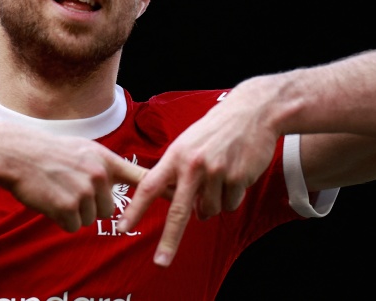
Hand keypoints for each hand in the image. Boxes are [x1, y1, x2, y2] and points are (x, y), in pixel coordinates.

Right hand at [0, 127, 147, 231]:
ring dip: (74, 212)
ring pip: (90, 219)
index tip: (179, 196)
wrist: (17, 154)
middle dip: (91, 205)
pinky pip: (73, 227)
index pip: (140, 177)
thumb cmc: (48, 152)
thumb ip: (102, 165)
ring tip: (57, 190)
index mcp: (105, 159)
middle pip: (109, 209)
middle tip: (70, 188)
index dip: (161, 189)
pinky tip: (50, 199)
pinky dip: (61, 219)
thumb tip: (115, 180)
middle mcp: (99, 175)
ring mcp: (84, 191)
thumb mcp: (83, 149)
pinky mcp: (68, 207)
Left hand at [118, 79, 280, 266]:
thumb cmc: (215, 130)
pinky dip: (232, 196)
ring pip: (209, 211)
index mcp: (175, 156)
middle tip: (160, 262)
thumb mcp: (188, 143)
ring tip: (220, 176)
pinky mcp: (238, 179)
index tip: (123, 227)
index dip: (135, 209)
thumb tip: (181, 208)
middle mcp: (193, 166)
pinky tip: (235, 174)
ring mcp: (216, 173)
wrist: (252, 113)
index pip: (150, 187)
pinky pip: (230, 204)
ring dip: (213, 203)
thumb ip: (178, 173)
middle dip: (169, 240)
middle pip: (178, 212)